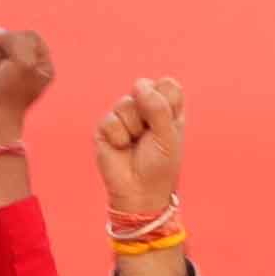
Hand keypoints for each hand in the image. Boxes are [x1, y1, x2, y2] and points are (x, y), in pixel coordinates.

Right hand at [0, 27, 53, 152]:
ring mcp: (0, 70)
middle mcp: (22, 66)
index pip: (30, 35)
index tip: (14, 56)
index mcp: (41, 64)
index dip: (18, 40)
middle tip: (1, 73)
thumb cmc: (10, 94)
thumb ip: (13, 38)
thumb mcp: (23, 61)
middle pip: (5, 38)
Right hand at [95, 77, 184, 219]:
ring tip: (136, 144)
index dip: (167, 100)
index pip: (167, 84)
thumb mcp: (168, 135)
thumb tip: (138, 86)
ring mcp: (123, 116)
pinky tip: (122, 148)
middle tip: (151, 134)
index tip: (169, 122)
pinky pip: (111, 120)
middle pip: (143, 86)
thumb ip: (158, 108)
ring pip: (125, 103)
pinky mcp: (105, 127)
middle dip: (149, 112)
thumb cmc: (160, 165)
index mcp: (166, 107)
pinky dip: (119, 137)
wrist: (140, 191)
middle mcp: (144, 107)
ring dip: (134, 128)